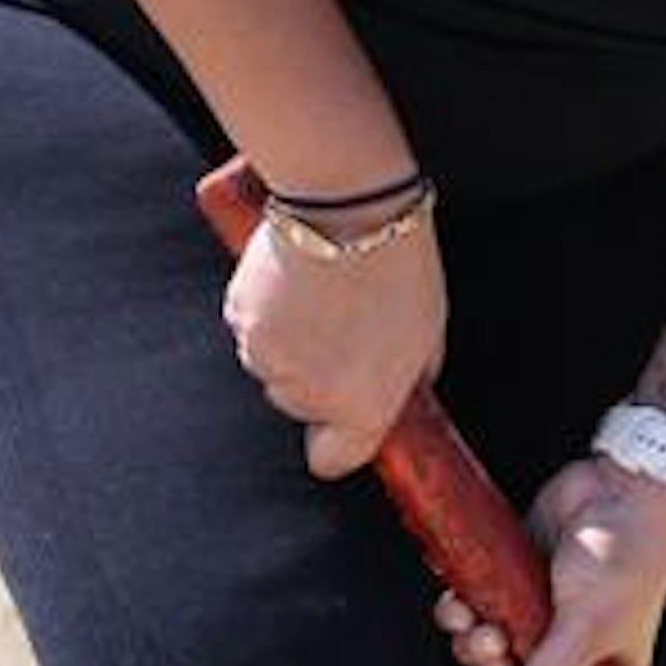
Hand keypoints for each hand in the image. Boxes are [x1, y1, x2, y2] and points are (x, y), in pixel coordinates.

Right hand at [220, 212, 445, 480]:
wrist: (345, 204)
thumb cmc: (397, 265)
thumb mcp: (427, 332)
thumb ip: (407, 377)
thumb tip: (400, 391)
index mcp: (359, 407)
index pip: (333, 460)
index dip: (340, 440)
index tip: (349, 416)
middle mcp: (305, 394)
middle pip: (301, 404)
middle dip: (318, 375)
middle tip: (346, 325)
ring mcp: (265, 357)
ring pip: (274, 364)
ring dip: (291, 340)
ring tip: (322, 292)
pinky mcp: (238, 317)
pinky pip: (252, 328)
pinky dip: (268, 311)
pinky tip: (295, 277)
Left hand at [432, 454, 665, 665]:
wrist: (624, 485)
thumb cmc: (627, 558)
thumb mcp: (590, 629)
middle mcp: (565, 651)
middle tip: (493, 645)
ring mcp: (535, 614)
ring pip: (481, 649)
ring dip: (468, 640)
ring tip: (478, 617)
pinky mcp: (511, 576)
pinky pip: (470, 606)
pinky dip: (457, 607)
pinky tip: (457, 597)